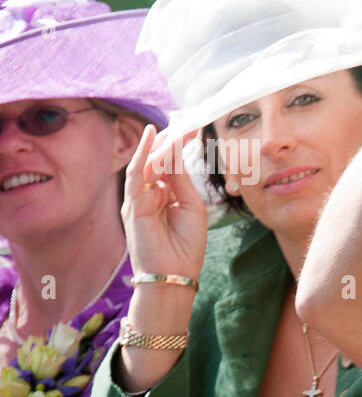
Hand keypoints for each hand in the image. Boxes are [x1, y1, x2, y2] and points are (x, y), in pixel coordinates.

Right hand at [121, 124, 208, 282]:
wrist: (175, 274)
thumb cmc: (186, 245)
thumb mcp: (191, 206)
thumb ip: (181, 179)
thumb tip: (175, 151)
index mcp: (167, 195)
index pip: (171, 164)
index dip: (181, 145)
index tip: (195, 128)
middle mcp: (151, 194)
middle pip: (159, 160)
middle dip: (172, 140)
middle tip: (188, 121)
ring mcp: (139, 198)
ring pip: (148, 163)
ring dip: (161, 143)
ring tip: (173, 125)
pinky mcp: (132, 204)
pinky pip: (137, 174)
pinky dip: (143, 154)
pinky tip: (150, 137)